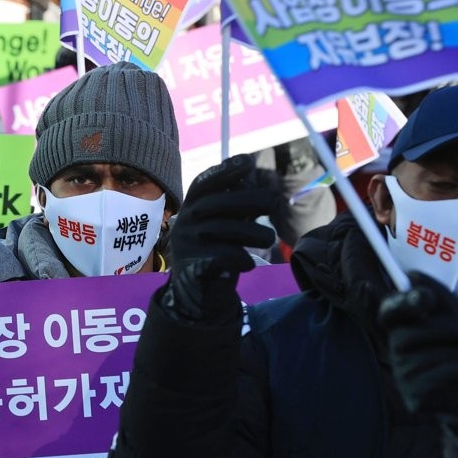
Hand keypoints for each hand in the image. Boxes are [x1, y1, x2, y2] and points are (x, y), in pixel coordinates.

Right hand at [163, 154, 283, 321]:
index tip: (248, 161)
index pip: (204, 183)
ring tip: (268, 238)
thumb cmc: (215, 252)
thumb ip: (234, 206)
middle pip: (219, 203)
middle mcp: (184, 222)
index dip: (225, 170)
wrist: (195, 295)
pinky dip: (241, 259)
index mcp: (190, 207)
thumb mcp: (222, 224)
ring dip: (254, 233)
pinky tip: (248, 263)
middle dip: (251, 200)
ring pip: (226, 230)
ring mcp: (187, 244)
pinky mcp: (194, 267)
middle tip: (274, 202)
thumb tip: (256, 181)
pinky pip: (224, 256)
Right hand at [378, 272, 457, 450]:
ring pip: (433, 355)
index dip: (404, 303)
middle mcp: (394, 347)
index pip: (389, 311)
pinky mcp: (414, 396)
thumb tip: (412, 276)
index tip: (427, 298)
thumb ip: (438, 297)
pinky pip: (442, 375)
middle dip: (455, 328)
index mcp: (401, 324)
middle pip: (415, 332)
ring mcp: (401, 373)